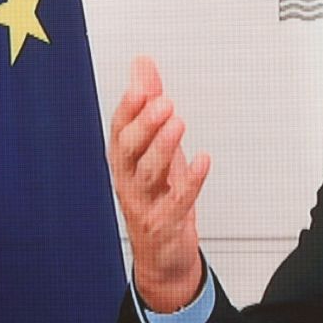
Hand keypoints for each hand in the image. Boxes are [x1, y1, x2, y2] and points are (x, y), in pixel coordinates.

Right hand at [108, 56, 210, 312]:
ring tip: (178, 123)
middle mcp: (128, 182)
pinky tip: (203, 161)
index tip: (141, 87)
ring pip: (147, 174)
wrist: (164, 258)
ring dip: (163, 147)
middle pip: (127, 151)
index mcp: (124, 162)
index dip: (128, 110)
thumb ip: (149, 105)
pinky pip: (176, 201)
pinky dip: (190, 180)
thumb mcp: (155, 148)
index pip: (119, 132)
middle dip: (144, 126)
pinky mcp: (165, 225)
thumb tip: (142, 64)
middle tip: (163, 103)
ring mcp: (145, 205)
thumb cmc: (158, 197)